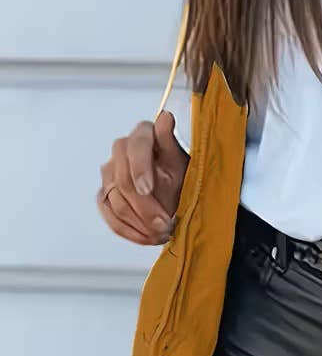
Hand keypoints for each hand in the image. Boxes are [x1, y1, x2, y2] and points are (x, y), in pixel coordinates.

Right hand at [96, 111, 189, 245]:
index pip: (136, 146)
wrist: (178, 189)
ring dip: (139, 222)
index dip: (140, 168)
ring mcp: (110, 172)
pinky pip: (110, 215)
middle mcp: (121, 150)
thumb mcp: (181, 159)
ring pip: (115, 200)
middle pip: (123, 179)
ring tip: (162, 234)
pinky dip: (128, 230)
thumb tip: (165, 117)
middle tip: (165, 224)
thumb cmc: (181, 170)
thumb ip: (169, 141)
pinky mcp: (105, 194)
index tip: (148, 189)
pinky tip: (146, 238)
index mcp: (142, 134)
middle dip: (144, 206)